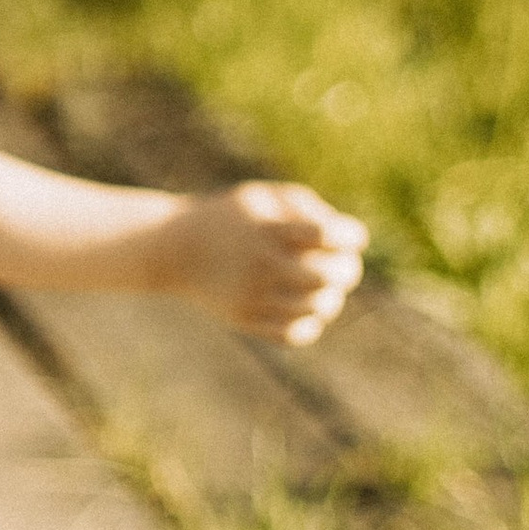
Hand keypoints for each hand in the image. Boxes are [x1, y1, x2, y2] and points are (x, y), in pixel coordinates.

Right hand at [158, 182, 366, 344]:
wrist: (176, 248)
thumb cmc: (233, 218)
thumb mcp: (264, 197)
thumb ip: (309, 209)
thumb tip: (350, 240)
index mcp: (268, 227)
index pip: (329, 234)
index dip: (352, 236)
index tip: (351, 236)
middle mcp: (261, 262)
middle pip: (329, 275)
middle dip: (348, 269)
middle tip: (344, 265)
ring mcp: (253, 295)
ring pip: (318, 308)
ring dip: (331, 297)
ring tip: (324, 287)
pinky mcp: (245, 319)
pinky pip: (296, 333)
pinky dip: (310, 322)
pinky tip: (306, 307)